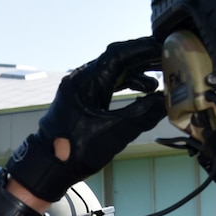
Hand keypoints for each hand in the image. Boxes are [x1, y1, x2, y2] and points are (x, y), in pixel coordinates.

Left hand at [4, 37, 166, 202]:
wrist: (46, 168)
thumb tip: (167, 101)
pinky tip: (143, 90)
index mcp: (86, 82)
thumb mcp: (115, 133)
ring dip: (137, 71)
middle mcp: (81, 79)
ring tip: (160, 76)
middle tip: (168, 58)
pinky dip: (126, 83)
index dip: (144, 49)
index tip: (165, 48)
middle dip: (144, 57)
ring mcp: (80, 87)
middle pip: (117, 58)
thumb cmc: (75, 152)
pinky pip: (107, 82)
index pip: (119, 54)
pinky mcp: (81, 97)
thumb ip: (143, 114)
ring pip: (113, 70)